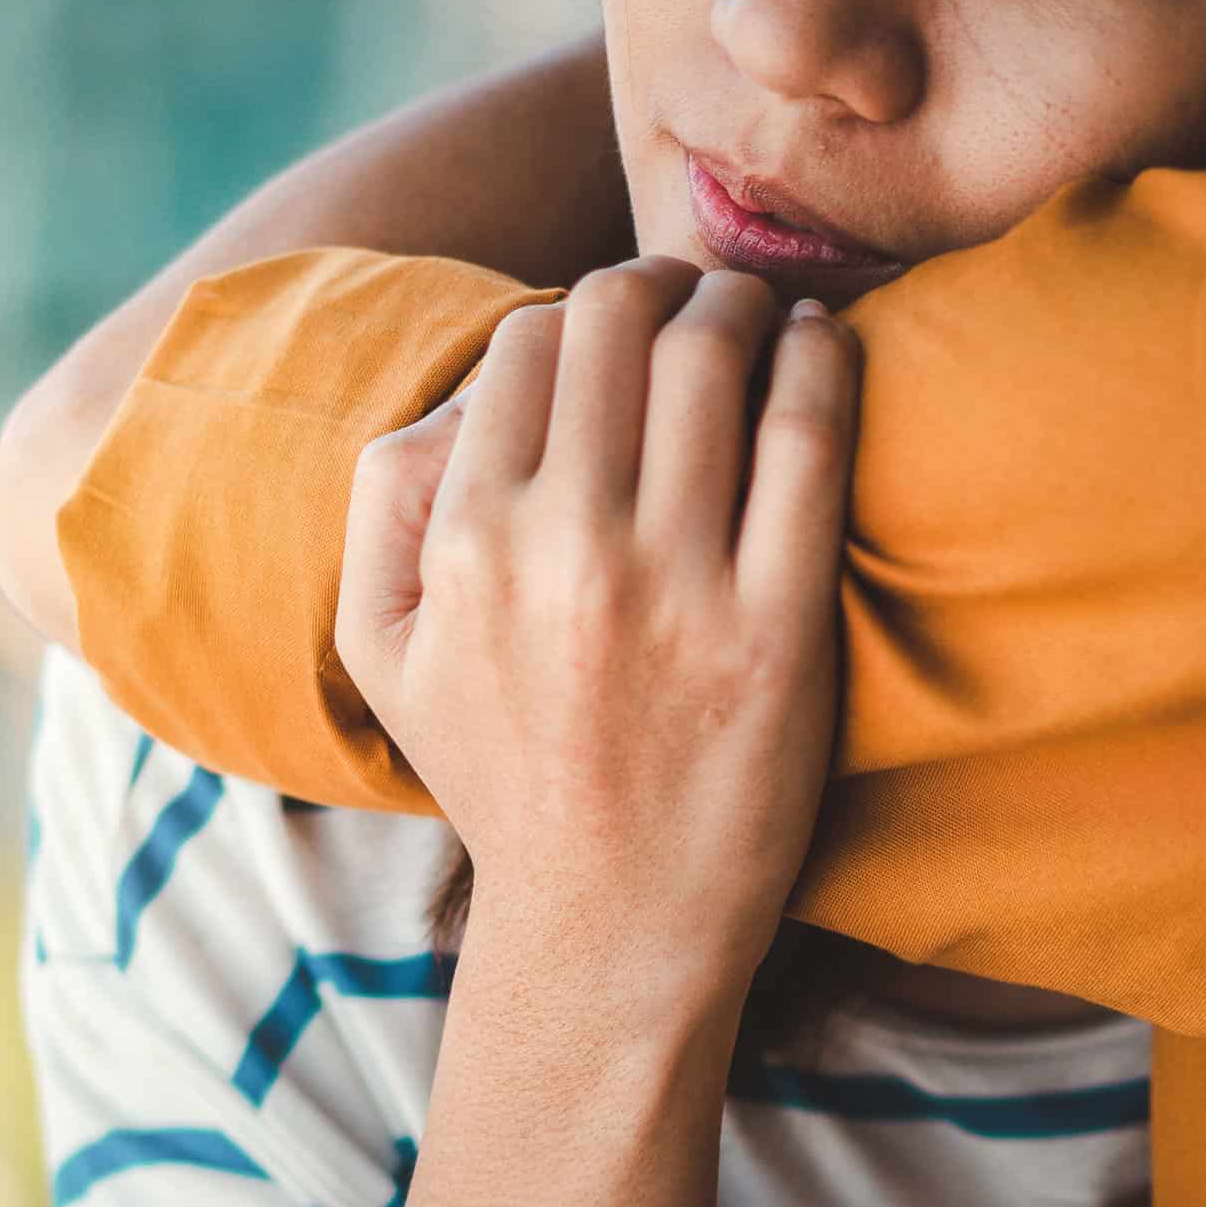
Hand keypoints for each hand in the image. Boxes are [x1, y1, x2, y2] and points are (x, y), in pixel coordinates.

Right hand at [335, 257, 859, 994]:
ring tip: (762, 317)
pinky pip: (809, 439)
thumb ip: (382, 506)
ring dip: (744, 303)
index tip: (616, 327)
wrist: (610, 923)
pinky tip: (823, 348)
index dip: (576, 310)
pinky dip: (823, 360)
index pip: (526, 341)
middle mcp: (562, 549)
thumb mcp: (382, 651)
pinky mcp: (777, 627)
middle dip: (659, 283)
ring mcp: (674, 587)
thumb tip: (462, 389)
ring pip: (714, 356)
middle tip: (694, 301)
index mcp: (464, 543)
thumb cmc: (500, 773)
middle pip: (618, 322)